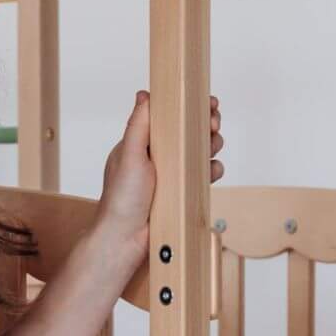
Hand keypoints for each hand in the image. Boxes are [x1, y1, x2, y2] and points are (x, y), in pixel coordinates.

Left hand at [97, 91, 225, 249]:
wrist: (126, 240)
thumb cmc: (120, 200)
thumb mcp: (129, 155)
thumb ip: (138, 125)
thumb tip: (145, 94)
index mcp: (140, 144)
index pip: (167, 117)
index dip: (186, 108)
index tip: (205, 103)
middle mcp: (156, 157)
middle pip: (187, 132)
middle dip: (204, 125)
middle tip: (213, 123)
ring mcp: (169, 174)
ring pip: (197, 152)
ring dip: (210, 144)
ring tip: (214, 144)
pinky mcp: (180, 191)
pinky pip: (201, 175)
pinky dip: (211, 170)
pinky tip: (213, 169)